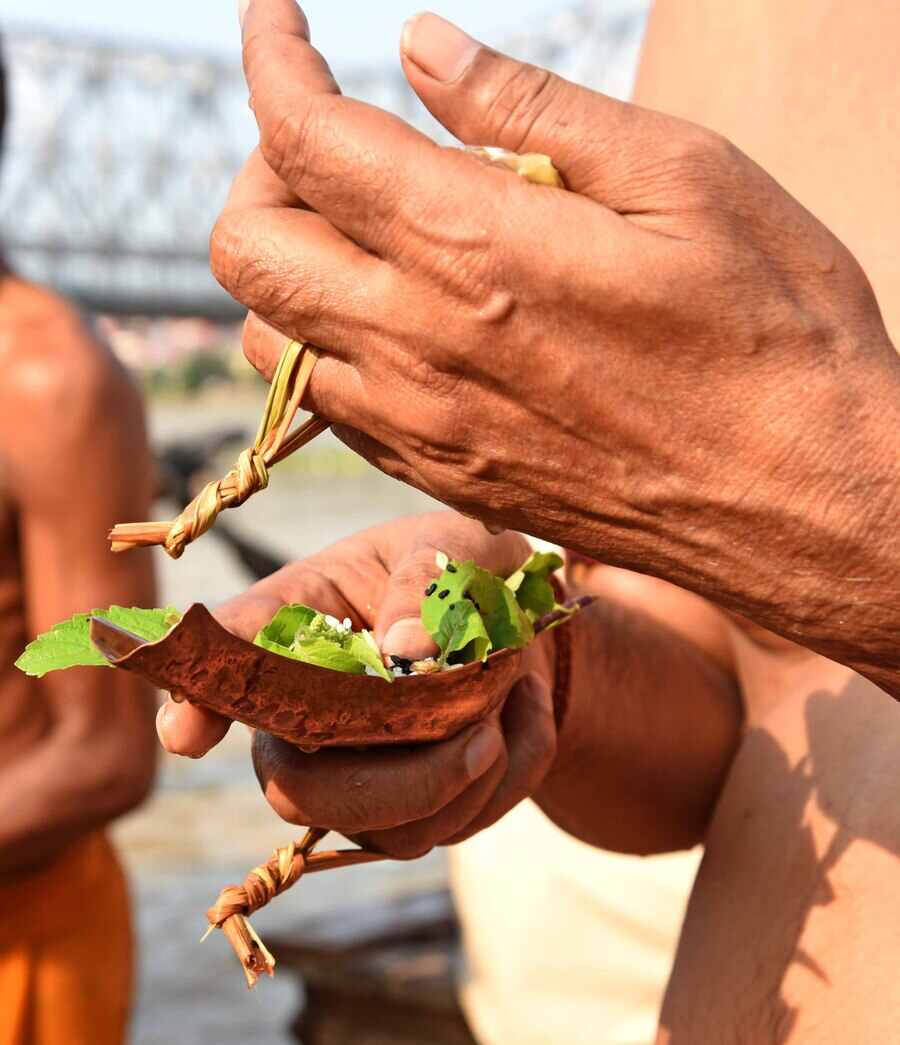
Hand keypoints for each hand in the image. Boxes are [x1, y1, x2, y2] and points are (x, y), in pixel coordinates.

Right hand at [158, 513, 556, 857]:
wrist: (519, 623)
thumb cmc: (461, 566)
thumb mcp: (453, 543)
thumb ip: (427, 578)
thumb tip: (405, 651)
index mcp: (295, 623)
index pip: (228, 663)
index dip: (199, 703)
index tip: (189, 733)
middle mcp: (305, 712)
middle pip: (301, 793)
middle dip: (400, 784)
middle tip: (481, 734)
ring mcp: (353, 773)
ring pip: (392, 830)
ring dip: (474, 771)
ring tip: (507, 689)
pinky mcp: (410, 811)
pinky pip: (460, 825)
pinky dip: (512, 769)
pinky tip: (519, 711)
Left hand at [212, 1, 899, 691]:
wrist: (804, 507)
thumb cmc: (775, 337)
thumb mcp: (686, 179)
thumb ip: (533, 107)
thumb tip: (419, 49)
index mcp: (478, 251)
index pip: (305, 139)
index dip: (270, 60)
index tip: (276, 21)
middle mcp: (421, 348)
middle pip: (247, 249)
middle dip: (263, 167)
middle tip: (336, 136)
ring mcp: (423, 428)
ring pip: (268, 339)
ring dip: (286, 266)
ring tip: (363, 230)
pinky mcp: (444, 477)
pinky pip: (328, 408)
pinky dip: (325, 343)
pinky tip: (397, 314)